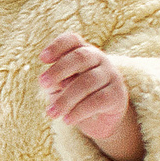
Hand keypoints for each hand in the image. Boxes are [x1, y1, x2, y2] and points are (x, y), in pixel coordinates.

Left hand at [39, 32, 142, 160]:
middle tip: (42, 84)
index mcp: (82, 52)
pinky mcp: (117, 94)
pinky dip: (79, 111)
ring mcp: (111, 75)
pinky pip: (98, 100)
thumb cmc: (74, 97)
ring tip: (51, 113)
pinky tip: (67, 120)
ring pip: (87, 82)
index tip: (42, 59)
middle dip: (59, 70)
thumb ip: (54, 82)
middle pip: (80, 57)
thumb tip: (50, 83)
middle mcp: (99, 59)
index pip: (72, 40)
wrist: (99, 119)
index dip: (57, 46)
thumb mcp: (59, 88)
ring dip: (66, 99)